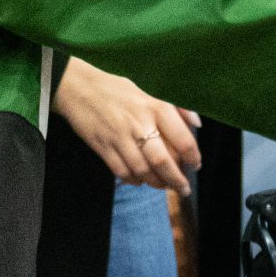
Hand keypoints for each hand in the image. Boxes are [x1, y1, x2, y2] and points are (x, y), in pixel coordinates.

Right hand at [53, 58, 201, 192]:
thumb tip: (197, 124)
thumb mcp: (149, 89)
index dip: (193, 156)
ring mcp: (119, 137)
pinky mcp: (103, 147)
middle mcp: (138, 123)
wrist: (78, 87)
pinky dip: (134, 180)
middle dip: (176, 180)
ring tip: (163, 185)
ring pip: (143, 170)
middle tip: (183, 188)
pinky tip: (140, 179)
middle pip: (163, 161)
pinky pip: (122, 172)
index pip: (182, 138)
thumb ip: (177, 107)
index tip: (195, 165)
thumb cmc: (116, 89)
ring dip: (156, 182)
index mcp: (154, 106)